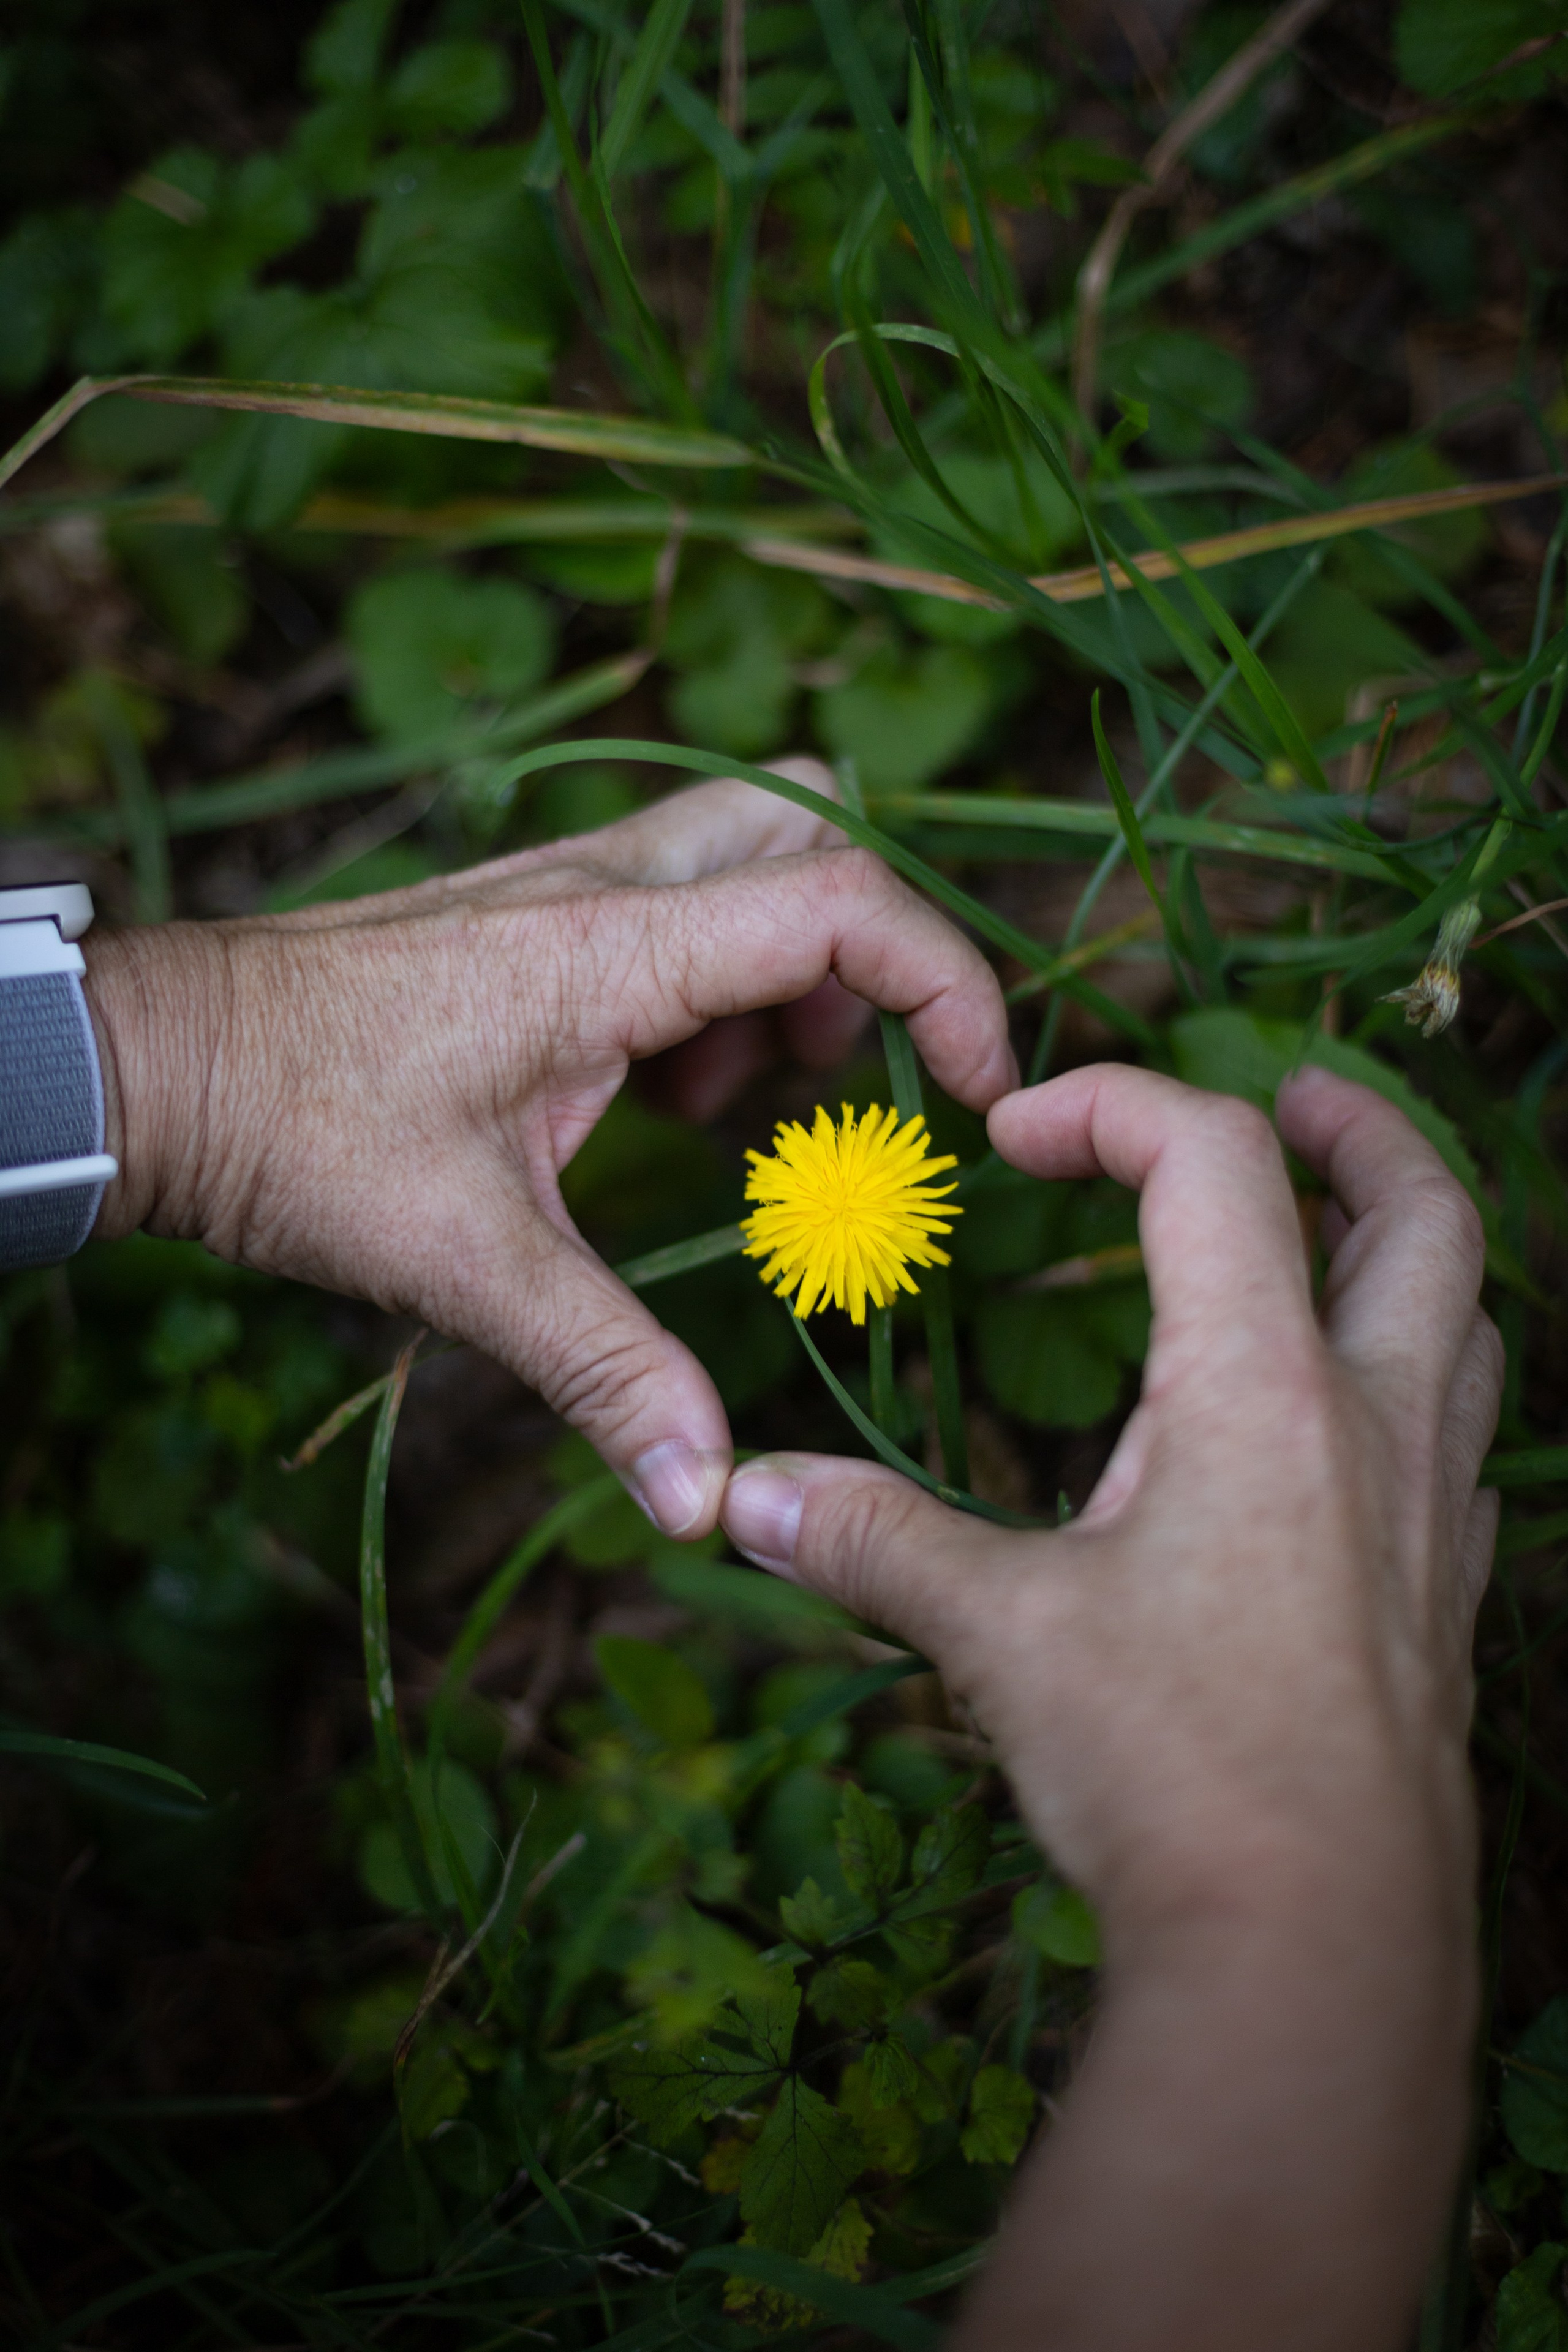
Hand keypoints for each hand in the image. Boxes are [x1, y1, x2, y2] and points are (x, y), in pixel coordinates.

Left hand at [82, 761, 1014, 1537]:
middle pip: (808, 823)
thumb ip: (604, 1368)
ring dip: (793, 980)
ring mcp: (562, 893)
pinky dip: (720, 996)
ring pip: (746, 860)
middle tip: (861, 1081)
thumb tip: (703, 1499)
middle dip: (875, 949)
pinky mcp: (533, 924)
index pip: (838, 902)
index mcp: (607, 949)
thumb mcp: (465, 1260)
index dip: (946, 984)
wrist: (159, 1069)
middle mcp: (600, 890)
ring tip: (754, 1120)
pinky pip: (678, 913)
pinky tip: (674, 1108)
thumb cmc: (297, 1134)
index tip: (981, 1096)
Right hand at [720, 1064, 1502, 2351]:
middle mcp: (1373, 1423)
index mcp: (1263, 1388)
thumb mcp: (997, 1634)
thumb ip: (869, 1541)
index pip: (1212, 1158)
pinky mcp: (1447, 1595)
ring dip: (1401, 1243)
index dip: (1110, 1101)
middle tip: (1283, 1091)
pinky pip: (1460, 1438)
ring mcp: (1433, 1511)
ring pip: (1464, 1317)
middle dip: (1354, 1121)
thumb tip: (740, 1496)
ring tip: (1320, 1234)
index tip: (1017, 1134)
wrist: (1315, 1944)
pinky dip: (1413, 1381)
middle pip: (1422, 1205)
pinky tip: (1342, 1429)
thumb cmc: (1166, 1769)